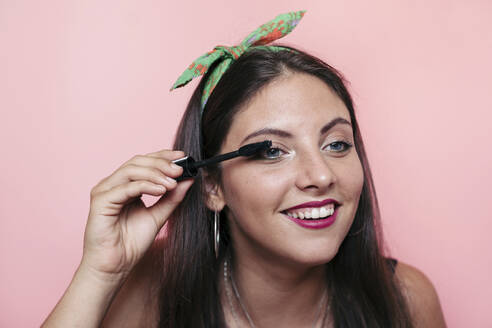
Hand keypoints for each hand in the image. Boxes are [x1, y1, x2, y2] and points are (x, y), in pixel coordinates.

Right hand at [80, 149, 193, 281]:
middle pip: (137, 162)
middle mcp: (113, 185)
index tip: (182, 157)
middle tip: (180, 170)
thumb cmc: (131, 244)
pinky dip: (146, 186)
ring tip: (172, 182)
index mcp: (124, 185)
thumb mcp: (159, 216)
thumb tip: (188, 179)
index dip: (163, 156)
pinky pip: (126, 187)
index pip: (143, 162)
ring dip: (155, 173)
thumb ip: (172, 198)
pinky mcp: (100, 201)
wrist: (116, 267)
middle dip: (161, 164)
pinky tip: (161, 190)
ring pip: (131, 170)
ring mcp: (104, 191)